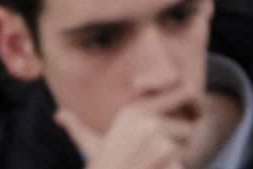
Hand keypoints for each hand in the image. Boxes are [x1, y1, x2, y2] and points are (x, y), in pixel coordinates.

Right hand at [57, 89, 200, 168]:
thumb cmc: (100, 168)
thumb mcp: (91, 145)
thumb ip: (78, 128)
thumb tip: (60, 115)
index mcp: (135, 111)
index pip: (185, 91)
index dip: (193, 103)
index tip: (192, 115)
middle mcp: (148, 121)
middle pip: (190, 124)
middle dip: (183, 138)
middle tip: (163, 152)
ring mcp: (159, 141)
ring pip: (188, 146)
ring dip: (176, 158)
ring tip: (150, 165)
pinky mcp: (167, 159)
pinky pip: (183, 165)